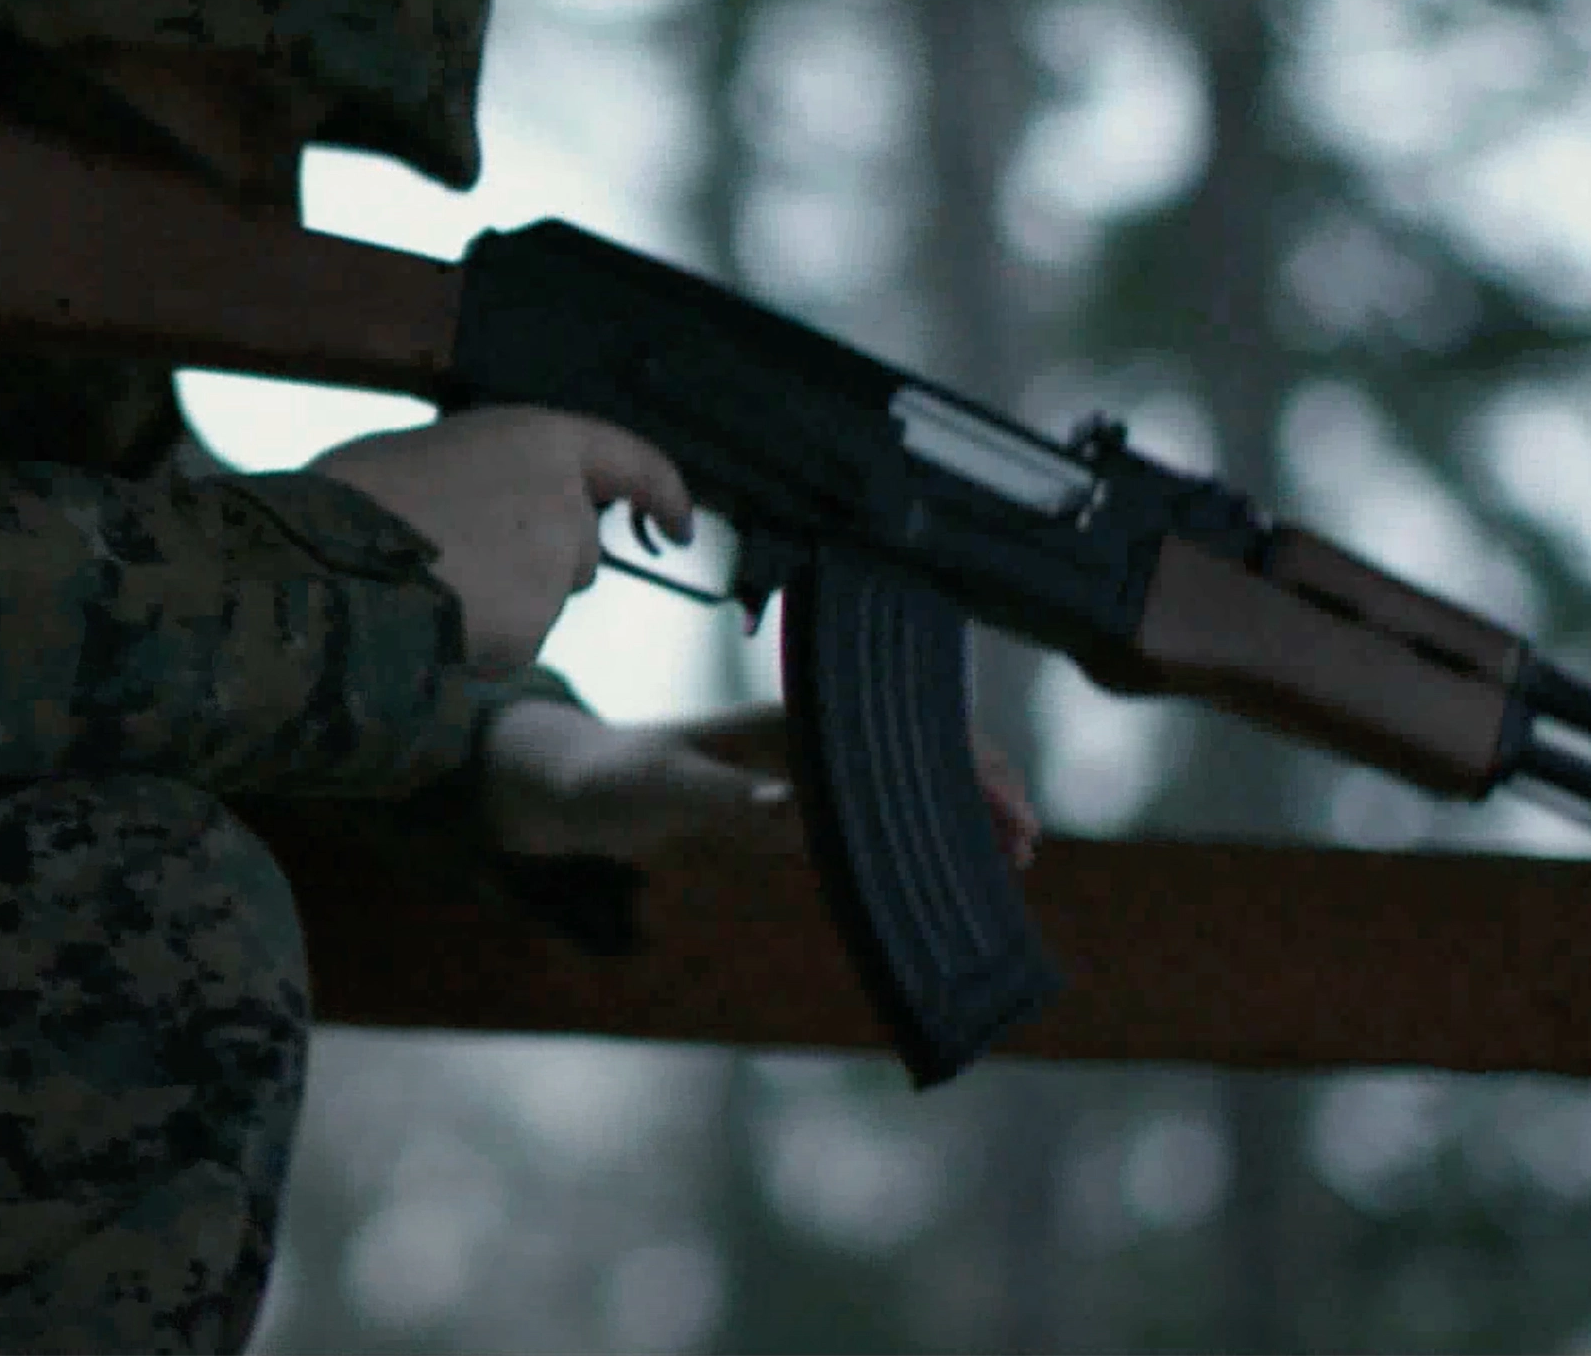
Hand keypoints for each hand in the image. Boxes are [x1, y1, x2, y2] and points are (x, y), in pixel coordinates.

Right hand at [306, 407, 693, 671]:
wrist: (326, 559)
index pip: (632, 461)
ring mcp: (552, 570)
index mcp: (539, 438)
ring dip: (504, 602)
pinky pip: (512, 644)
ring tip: (429, 584)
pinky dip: (480, 641)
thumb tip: (484, 505)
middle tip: (458, 558)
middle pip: (578, 549)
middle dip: (539, 564)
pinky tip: (430, 619)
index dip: (663, 492)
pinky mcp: (533, 629)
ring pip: (542, 601)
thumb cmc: (355, 496)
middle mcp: (563, 502)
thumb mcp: (426, 453)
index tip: (679, 523)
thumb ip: (484, 474)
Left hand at [478, 699, 1041, 868]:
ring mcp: (798, 774)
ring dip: (955, 814)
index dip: (962, 764)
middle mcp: (803, 741)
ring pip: (899, 786)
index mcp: (787, 723)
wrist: (564, 788)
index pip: (899, 731)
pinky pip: (865, 820)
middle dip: (977, 789)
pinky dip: (910, 838)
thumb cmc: (609, 779)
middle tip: (1025, 845)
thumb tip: (795, 812)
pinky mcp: (784, 810)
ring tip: (1010, 856)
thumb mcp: (661, 791)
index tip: (1006, 807)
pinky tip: (943, 865)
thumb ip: (724, 802)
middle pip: (915, 754)